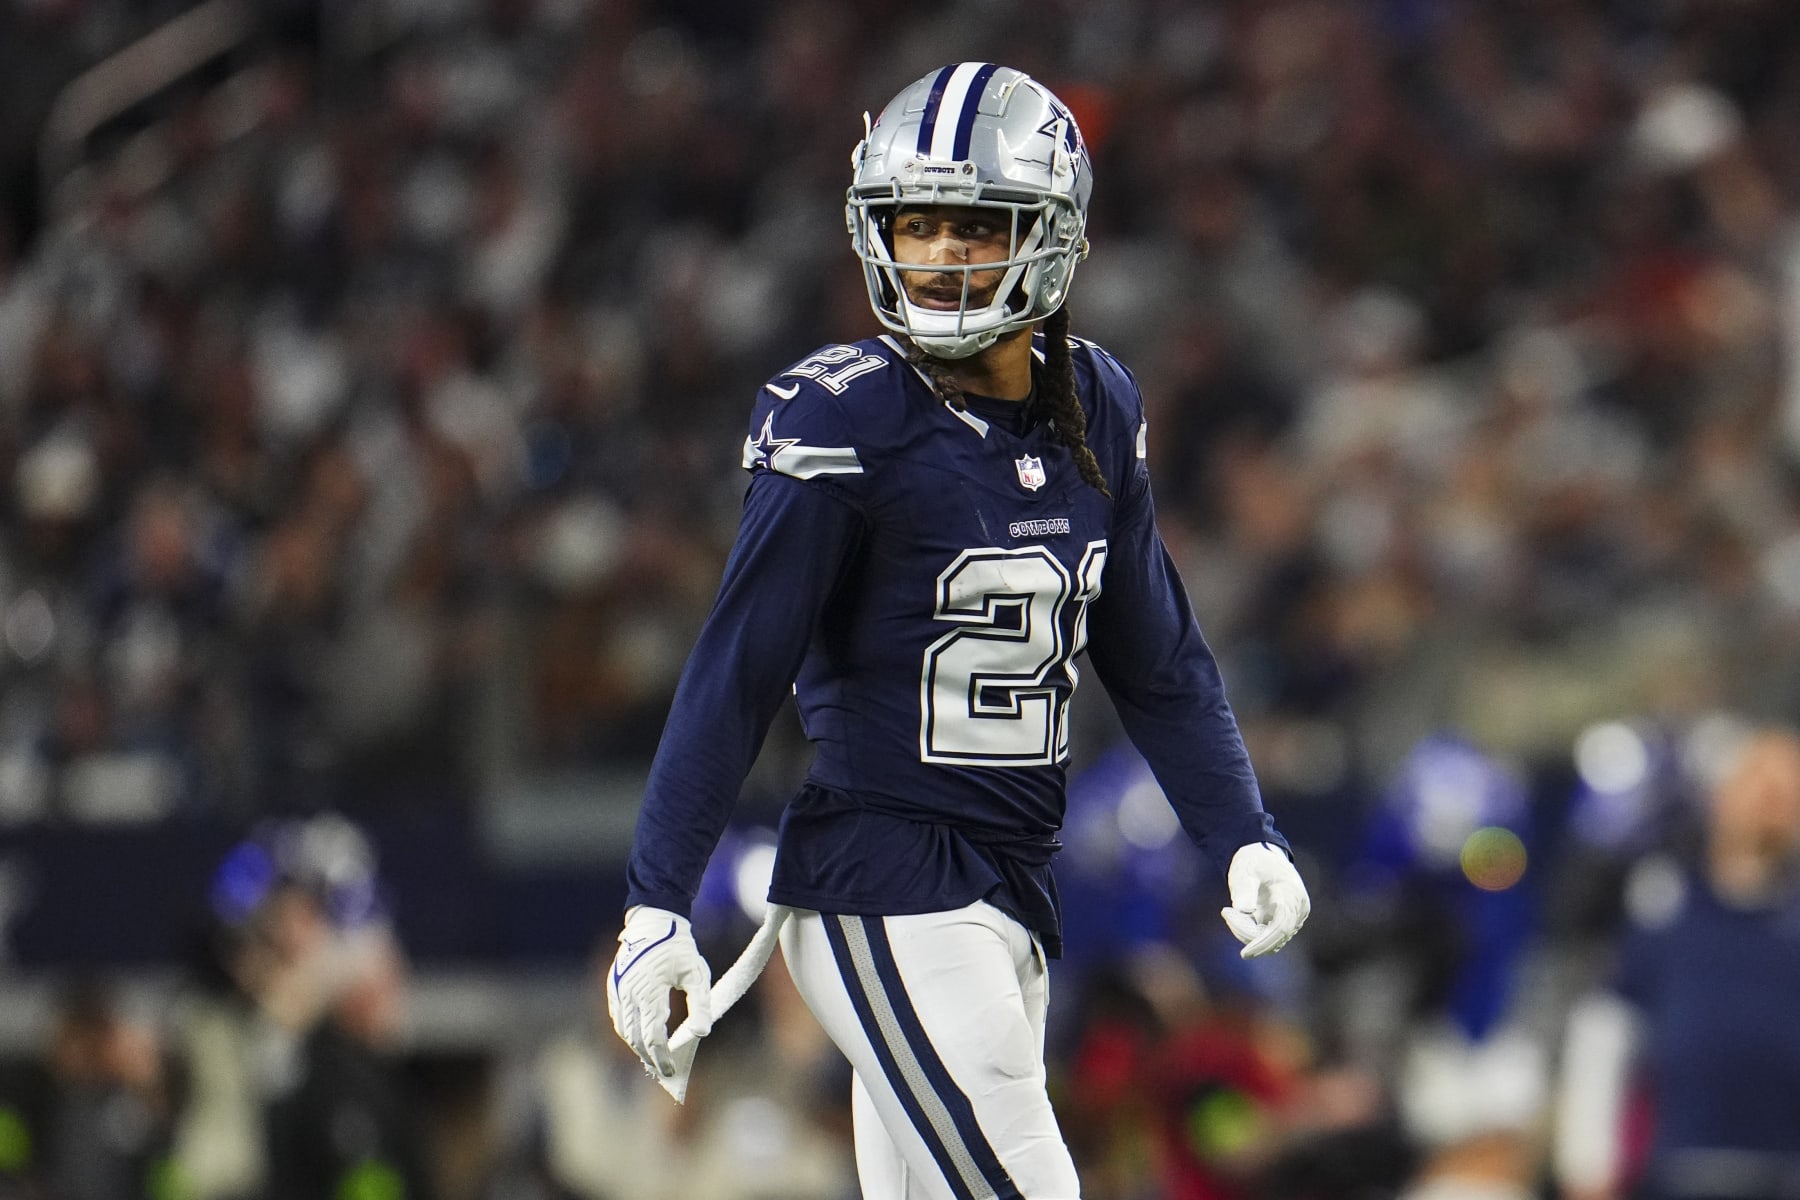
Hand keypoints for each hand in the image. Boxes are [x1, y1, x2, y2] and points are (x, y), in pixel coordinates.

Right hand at [607, 906, 712, 1076]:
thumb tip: (702, 1033)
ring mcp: (617, 991)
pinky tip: (641, 1038)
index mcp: (649, 992)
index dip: (663, 1058)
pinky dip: (628, 1032)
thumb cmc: (678, 948)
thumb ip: (700, 1005)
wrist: (653, 922)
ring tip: (653, 1059)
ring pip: (624, 1031)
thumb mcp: (696, 974)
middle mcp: (628, 994)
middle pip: (636, 1039)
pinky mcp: (613, 987)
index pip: (654, 1037)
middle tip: (663, 1072)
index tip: (672, 1071)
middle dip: (649, 1058)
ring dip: (637, 1047)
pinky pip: (618, 1018)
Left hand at [1221, 842, 1309, 957]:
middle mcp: (1297, 909)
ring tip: (1230, 911)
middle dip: (1247, 934)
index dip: (1264, 943)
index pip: (1281, 927)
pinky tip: (1235, 915)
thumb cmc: (1253, 861)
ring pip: (1270, 940)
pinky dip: (1249, 932)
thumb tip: (1244, 910)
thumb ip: (1244, 888)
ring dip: (1246, 933)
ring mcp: (1293, 918)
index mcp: (1292, 895)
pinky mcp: (1284, 923)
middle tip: (1226, 912)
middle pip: (1276, 937)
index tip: (1245, 954)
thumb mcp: (1245, 870)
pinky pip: (1267, 937)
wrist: (1261, 856)